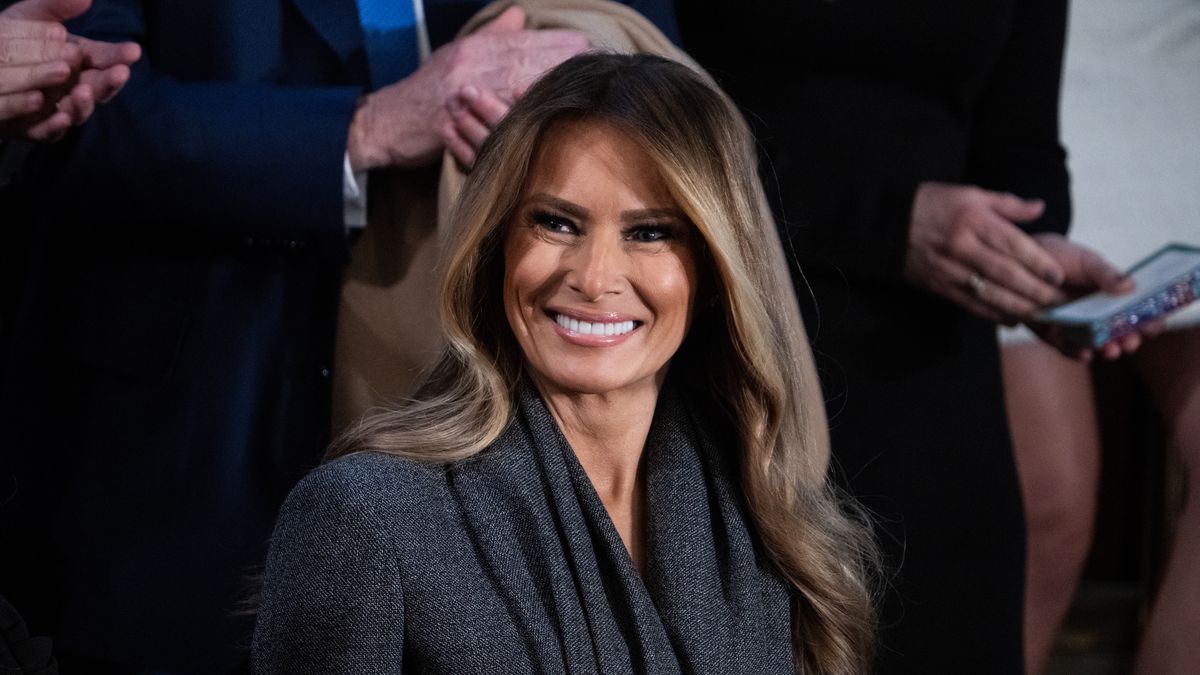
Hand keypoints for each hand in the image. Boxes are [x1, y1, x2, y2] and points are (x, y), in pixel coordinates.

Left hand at [0, 0, 139, 140]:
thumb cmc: (9, 40)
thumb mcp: (30, 16)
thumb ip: (56, 6)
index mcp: (78, 61)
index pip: (105, 59)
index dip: (119, 55)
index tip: (133, 50)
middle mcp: (73, 88)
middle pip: (98, 88)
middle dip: (110, 81)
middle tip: (120, 73)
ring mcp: (57, 109)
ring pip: (78, 112)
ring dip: (84, 105)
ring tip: (83, 92)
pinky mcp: (34, 128)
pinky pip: (48, 131)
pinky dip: (56, 127)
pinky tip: (61, 118)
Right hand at [346, 5, 587, 171]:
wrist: (384, 120)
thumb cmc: (427, 90)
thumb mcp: (458, 54)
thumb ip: (493, 36)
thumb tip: (521, 16)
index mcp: (473, 49)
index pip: (521, 41)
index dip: (554, 43)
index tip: (585, 45)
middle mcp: (466, 67)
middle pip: (520, 62)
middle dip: (556, 62)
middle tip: (589, 64)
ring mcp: (455, 96)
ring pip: (505, 93)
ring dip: (539, 94)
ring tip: (568, 95)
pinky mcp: (444, 124)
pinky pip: (479, 129)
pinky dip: (505, 130)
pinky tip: (532, 130)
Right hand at [905, 181, 1066, 324]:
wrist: (888, 224)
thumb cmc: (933, 205)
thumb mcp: (970, 194)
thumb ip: (1007, 204)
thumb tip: (1039, 208)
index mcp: (973, 220)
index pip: (1012, 244)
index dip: (1038, 262)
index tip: (1058, 276)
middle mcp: (962, 246)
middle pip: (1005, 273)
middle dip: (1035, 290)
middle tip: (1059, 302)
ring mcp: (949, 269)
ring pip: (989, 293)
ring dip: (1018, 306)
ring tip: (1041, 314)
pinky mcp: (939, 285)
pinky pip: (970, 303)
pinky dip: (992, 314)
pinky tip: (1012, 319)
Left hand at [1024, 233, 1159, 360]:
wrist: (1020, 260)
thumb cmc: (1060, 257)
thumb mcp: (1086, 260)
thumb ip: (1106, 273)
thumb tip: (1130, 286)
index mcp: (1113, 295)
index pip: (1138, 311)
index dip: (1149, 320)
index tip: (1152, 324)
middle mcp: (1098, 314)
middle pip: (1121, 333)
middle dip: (1128, 340)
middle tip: (1130, 343)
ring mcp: (1077, 326)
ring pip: (1097, 344)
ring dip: (1105, 349)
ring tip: (1109, 349)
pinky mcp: (1054, 334)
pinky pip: (1068, 348)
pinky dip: (1077, 353)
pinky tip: (1084, 353)